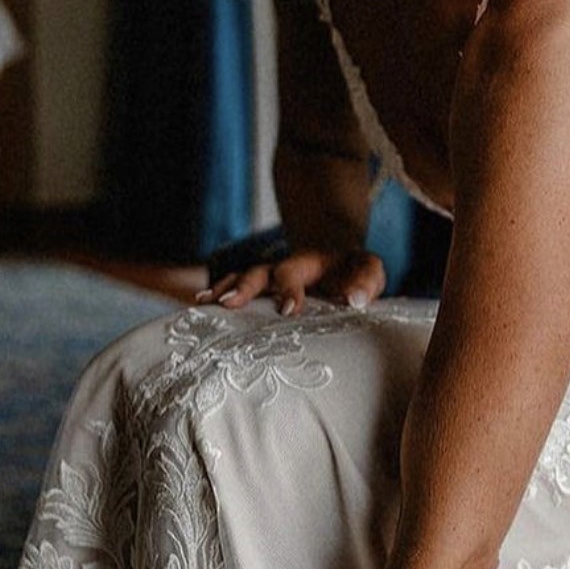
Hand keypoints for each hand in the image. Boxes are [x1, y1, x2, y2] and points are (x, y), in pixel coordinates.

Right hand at [196, 249, 385, 316]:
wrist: (334, 257)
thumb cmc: (353, 270)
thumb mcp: (369, 270)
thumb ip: (366, 282)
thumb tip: (355, 300)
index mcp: (307, 263)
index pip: (293, 274)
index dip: (289, 290)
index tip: (287, 311)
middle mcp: (282, 268)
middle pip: (258, 273)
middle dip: (242, 287)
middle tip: (227, 304)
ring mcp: (267, 278)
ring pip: (240, 278)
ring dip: (223, 289)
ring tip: (202, 302)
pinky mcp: (260, 290)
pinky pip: (234, 288)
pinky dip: (218, 294)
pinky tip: (200, 308)